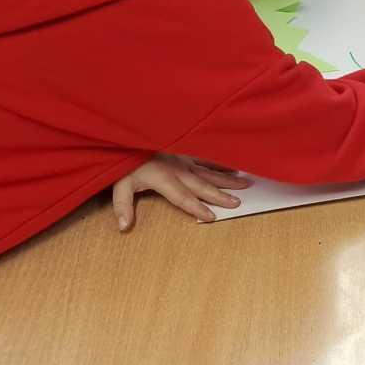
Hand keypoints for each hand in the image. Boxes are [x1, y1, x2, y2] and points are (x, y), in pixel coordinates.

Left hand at [111, 154, 250, 229]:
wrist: (130, 136)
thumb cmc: (125, 163)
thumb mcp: (119, 186)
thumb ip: (122, 206)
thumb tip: (124, 228)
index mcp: (164, 179)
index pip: (183, 197)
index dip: (197, 208)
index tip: (213, 217)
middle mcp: (179, 169)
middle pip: (202, 185)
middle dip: (221, 194)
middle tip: (238, 202)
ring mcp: (184, 160)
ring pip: (209, 171)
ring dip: (227, 179)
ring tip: (244, 184)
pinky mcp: (186, 152)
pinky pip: (206, 159)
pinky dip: (220, 163)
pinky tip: (232, 166)